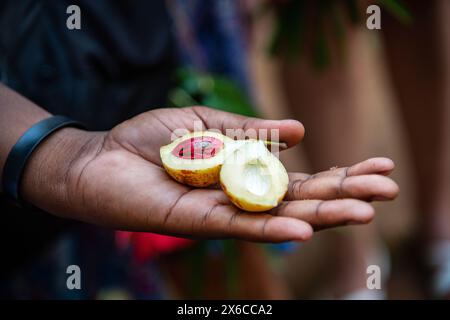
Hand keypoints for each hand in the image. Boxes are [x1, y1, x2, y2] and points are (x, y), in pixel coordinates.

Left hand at [22, 106, 398, 241]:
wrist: (101, 156)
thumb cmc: (151, 139)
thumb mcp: (208, 122)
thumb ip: (252, 131)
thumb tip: (302, 130)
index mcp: (247, 173)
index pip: (304, 177)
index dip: (341, 173)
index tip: (380, 165)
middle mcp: (242, 198)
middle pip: (302, 200)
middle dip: (346, 195)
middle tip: (390, 190)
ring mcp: (223, 214)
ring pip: (281, 218)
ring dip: (324, 216)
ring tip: (366, 211)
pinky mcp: (198, 223)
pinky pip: (241, 227)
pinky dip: (273, 226)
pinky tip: (306, 227)